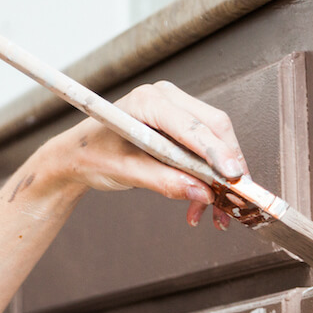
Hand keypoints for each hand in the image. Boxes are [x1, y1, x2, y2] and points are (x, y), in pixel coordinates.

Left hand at [52, 81, 248, 229]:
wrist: (78, 155)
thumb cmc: (93, 155)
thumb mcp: (125, 172)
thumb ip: (164, 181)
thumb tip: (202, 193)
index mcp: (148, 101)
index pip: (194, 126)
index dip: (217, 153)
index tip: (233, 177)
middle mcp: (167, 99)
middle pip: (215, 128)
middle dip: (227, 167)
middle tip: (233, 200)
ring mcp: (176, 110)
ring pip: (216, 140)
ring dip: (220, 177)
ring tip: (216, 213)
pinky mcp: (180, 126)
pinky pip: (206, 149)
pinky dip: (210, 177)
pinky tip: (202, 204)